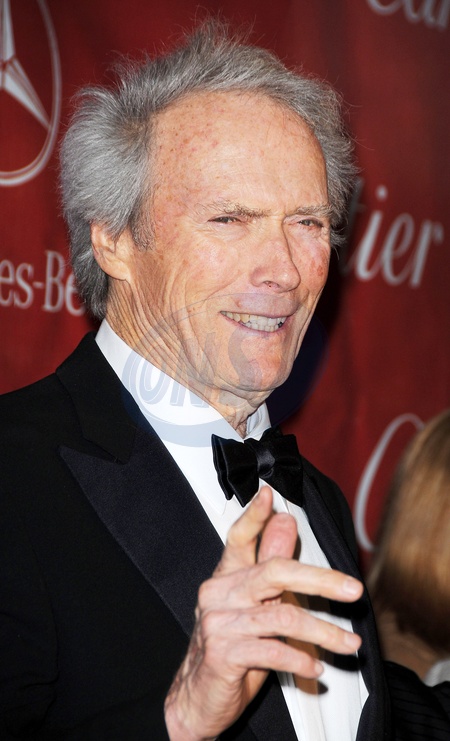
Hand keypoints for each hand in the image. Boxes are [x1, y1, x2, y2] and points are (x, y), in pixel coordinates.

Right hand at [164, 486, 362, 739]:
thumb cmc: (231, 648)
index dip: (254, 516)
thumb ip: (271, 565)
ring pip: (282, 616)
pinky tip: (316, 668)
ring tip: (348, 643)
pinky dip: (301, 659)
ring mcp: (218, 623)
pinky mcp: (222, 654)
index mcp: (226, 577)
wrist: (197, 698)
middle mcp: (218, 593)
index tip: (269, 495)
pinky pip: (272, 651)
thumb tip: (286, 522)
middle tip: (353, 590)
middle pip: (275, 572)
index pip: (238, 538)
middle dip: (321, 579)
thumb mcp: (255, 606)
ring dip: (323, 632)